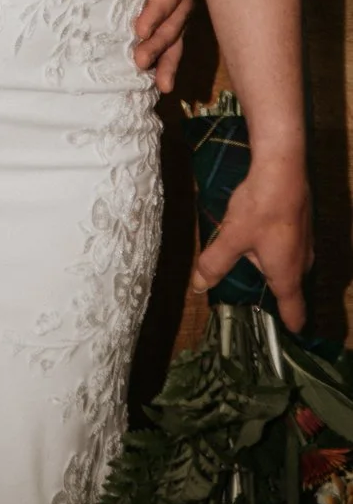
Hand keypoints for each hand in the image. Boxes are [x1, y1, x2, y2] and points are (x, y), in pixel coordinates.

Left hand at [133, 0, 195, 92]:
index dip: (158, 8)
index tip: (139, 28)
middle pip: (178, 14)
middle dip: (161, 41)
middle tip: (140, 62)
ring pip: (180, 27)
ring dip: (169, 54)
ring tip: (160, 84)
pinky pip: (175, 25)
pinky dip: (170, 51)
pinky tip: (162, 77)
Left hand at [191, 158, 311, 330]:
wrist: (282, 168)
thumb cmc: (259, 208)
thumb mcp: (231, 237)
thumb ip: (214, 263)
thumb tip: (198, 287)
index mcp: (287, 275)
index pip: (295, 312)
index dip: (289, 326)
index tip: (285, 335)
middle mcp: (302, 263)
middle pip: (290, 288)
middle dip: (274, 294)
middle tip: (252, 296)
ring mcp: (306, 242)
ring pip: (290, 264)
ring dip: (274, 267)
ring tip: (250, 263)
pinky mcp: (302, 223)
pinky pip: (290, 245)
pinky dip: (276, 247)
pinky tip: (259, 234)